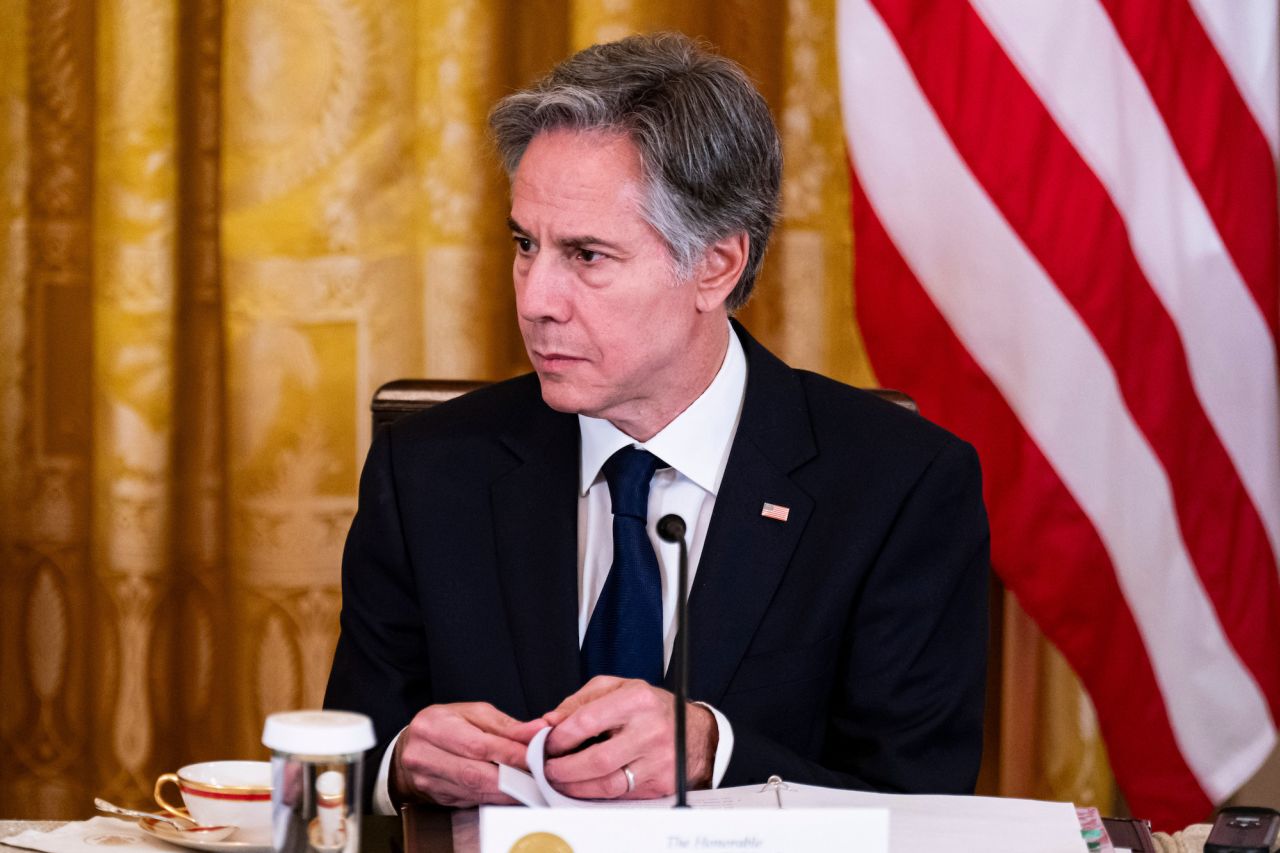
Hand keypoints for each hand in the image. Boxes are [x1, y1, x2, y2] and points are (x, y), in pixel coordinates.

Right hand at [391, 702, 546, 807]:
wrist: (411, 748)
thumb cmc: (445, 725)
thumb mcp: (472, 714)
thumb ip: (504, 725)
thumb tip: (536, 731)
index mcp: (433, 726)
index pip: (476, 744)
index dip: (508, 752)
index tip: (533, 756)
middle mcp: (424, 755)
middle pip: (474, 773)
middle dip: (510, 776)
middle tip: (536, 775)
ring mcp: (427, 780)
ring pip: (473, 791)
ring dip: (505, 791)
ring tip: (528, 784)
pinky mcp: (436, 797)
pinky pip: (470, 800)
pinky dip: (494, 797)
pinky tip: (509, 792)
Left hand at [540, 676, 716, 798]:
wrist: (694, 731)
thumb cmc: (651, 708)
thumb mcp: (617, 688)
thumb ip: (579, 702)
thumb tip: (548, 722)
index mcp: (637, 700)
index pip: (587, 721)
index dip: (559, 737)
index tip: (546, 743)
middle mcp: (651, 730)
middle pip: (595, 760)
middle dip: (562, 768)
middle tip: (547, 767)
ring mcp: (658, 761)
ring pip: (607, 785)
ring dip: (575, 786)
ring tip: (560, 779)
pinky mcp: (660, 784)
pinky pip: (620, 796)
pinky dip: (596, 794)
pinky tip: (584, 786)